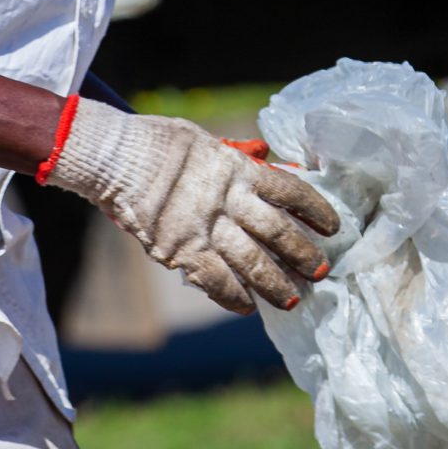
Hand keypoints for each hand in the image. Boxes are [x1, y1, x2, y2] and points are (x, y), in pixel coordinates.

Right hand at [46, 99, 339, 315]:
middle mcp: (228, 200)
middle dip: (302, 254)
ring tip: (292, 300)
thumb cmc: (156, 142)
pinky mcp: (180, 250)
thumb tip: (263, 161)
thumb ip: (233, 158)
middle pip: (277, 232)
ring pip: (252, 263)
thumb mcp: (203, 141)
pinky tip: (246, 307)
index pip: (290, 190)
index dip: (315, 209)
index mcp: (237, 168)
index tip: (332, 226)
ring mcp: (205, 227)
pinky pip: (215, 280)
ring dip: (275, 284)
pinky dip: (232, 296)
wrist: (114, 157)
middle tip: (320, 271)